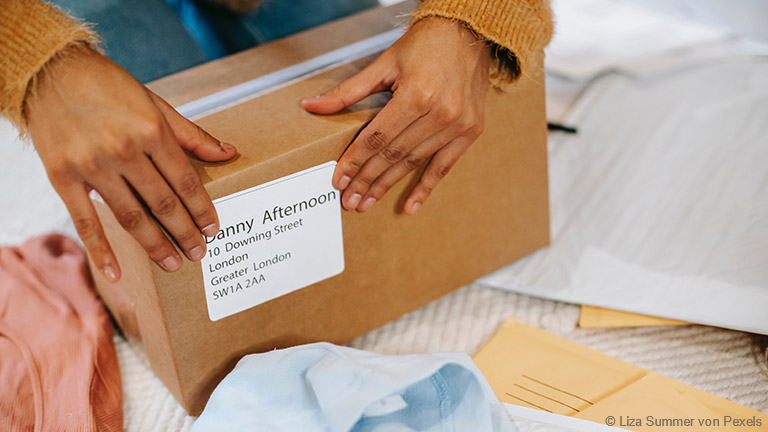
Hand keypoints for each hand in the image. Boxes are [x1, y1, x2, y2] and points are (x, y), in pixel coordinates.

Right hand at [25, 45, 236, 281]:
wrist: (49, 72)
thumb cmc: (109, 86)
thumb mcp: (156, 103)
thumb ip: (191, 134)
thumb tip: (228, 153)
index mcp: (151, 130)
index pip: (185, 181)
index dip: (202, 209)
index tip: (214, 229)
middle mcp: (123, 150)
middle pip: (162, 203)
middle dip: (185, 232)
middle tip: (200, 253)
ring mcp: (92, 166)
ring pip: (131, 217)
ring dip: (155, 245)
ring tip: (174, 263)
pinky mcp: (63, 178)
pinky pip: (86, 222)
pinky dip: (101, 252)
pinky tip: (116, 274)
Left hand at [302, 17, 489, 213]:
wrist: (468, 33)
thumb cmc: (426, 44)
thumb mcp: (384, 63)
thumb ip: (349, 91)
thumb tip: (312, 106)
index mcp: (415, 95)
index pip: (376, 138)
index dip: (354, 162)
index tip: (339, 180)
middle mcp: (439, 113)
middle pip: (393, 155)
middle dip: (367, 180)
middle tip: (350, 201)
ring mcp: (457, 124)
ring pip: (414, 163)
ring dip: (388, 185)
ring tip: (367, 202)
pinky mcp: (470, 131)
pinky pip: (444, 166)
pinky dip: (426, 187)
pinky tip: (409, 206)